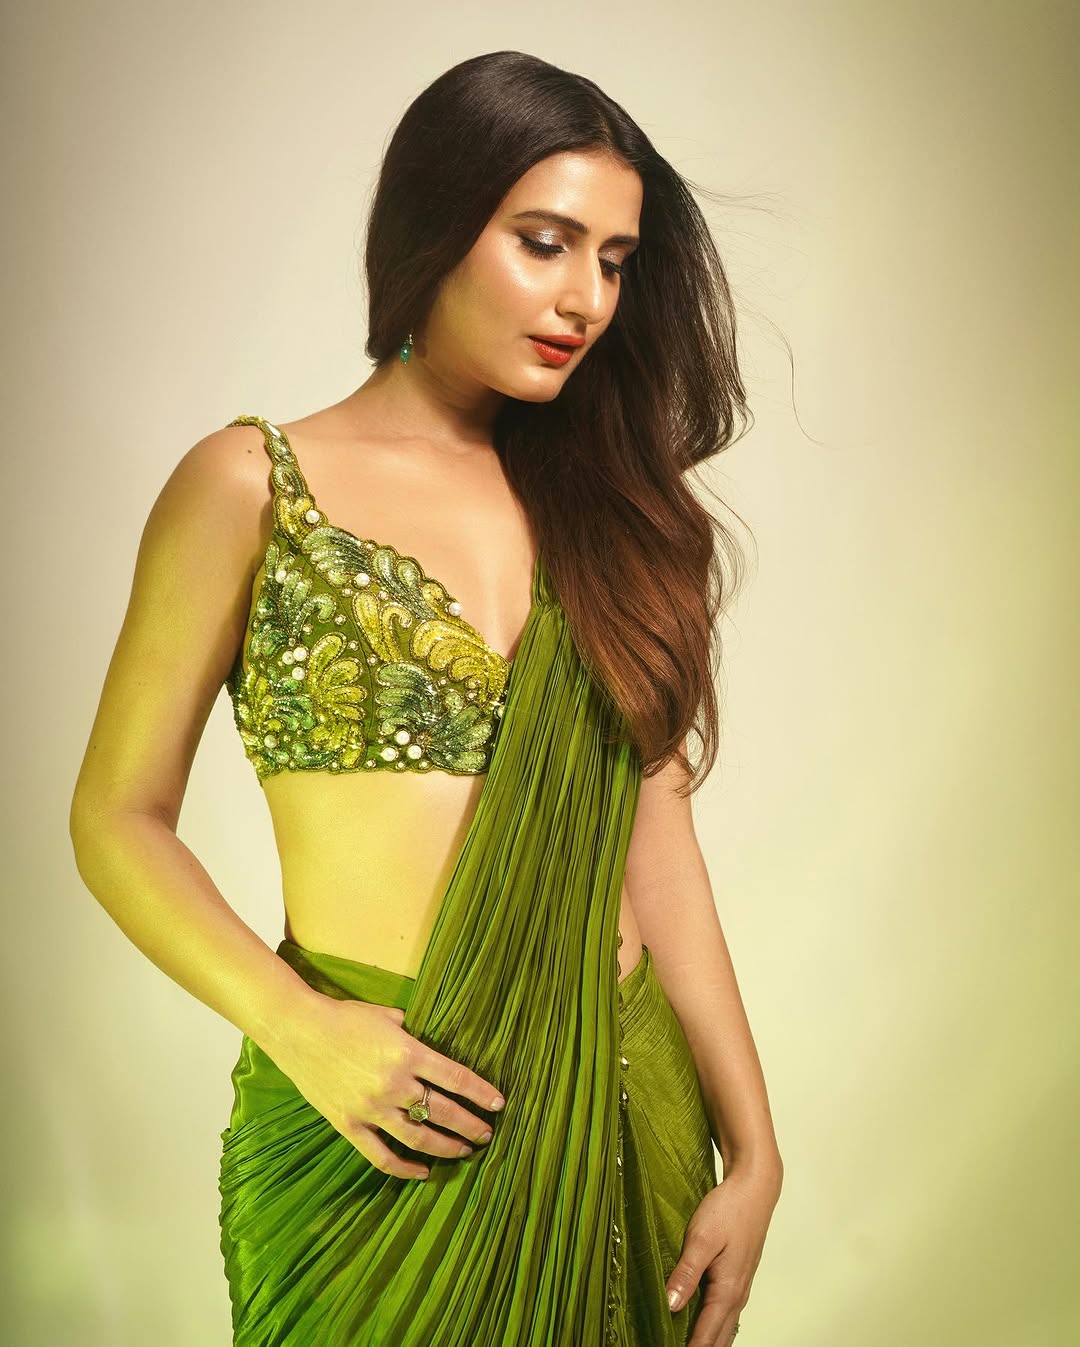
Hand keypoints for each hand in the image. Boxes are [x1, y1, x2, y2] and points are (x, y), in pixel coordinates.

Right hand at [269, 989, 504, 1179]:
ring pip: (419, 1139)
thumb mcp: (388, 1016)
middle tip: (487, 1133)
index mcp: (408, 1053)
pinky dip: (404, 1169)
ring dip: (446, 1147)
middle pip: (443, 1112)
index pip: (456, 1078)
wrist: (298, 1030)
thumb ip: (416, 1032)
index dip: (481, 1093)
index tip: (498, 1104)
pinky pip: (381, 1156)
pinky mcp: (350, 1125)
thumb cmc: (345, 1018)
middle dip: (470, 1125)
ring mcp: (371, 1109)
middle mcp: (394, 1084)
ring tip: (464, 1150)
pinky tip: (423, 1172)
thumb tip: (438, 1043)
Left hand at [666, 1164, 781, 1345]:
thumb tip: (671, 1305)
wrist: (755, 1189)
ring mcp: (740, 1288)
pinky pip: (725, 1313)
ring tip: (683, 1343)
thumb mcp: (702, 1237)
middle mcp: (737, 1296)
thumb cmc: (729, 1209)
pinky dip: (712, 1326)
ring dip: (706, 1340)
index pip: (706, 1336)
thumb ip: (686, 1272)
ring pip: (723, 1328)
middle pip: (718, 1340)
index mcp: (728, 1290)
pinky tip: (697, 1323)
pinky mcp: (738, 1278)